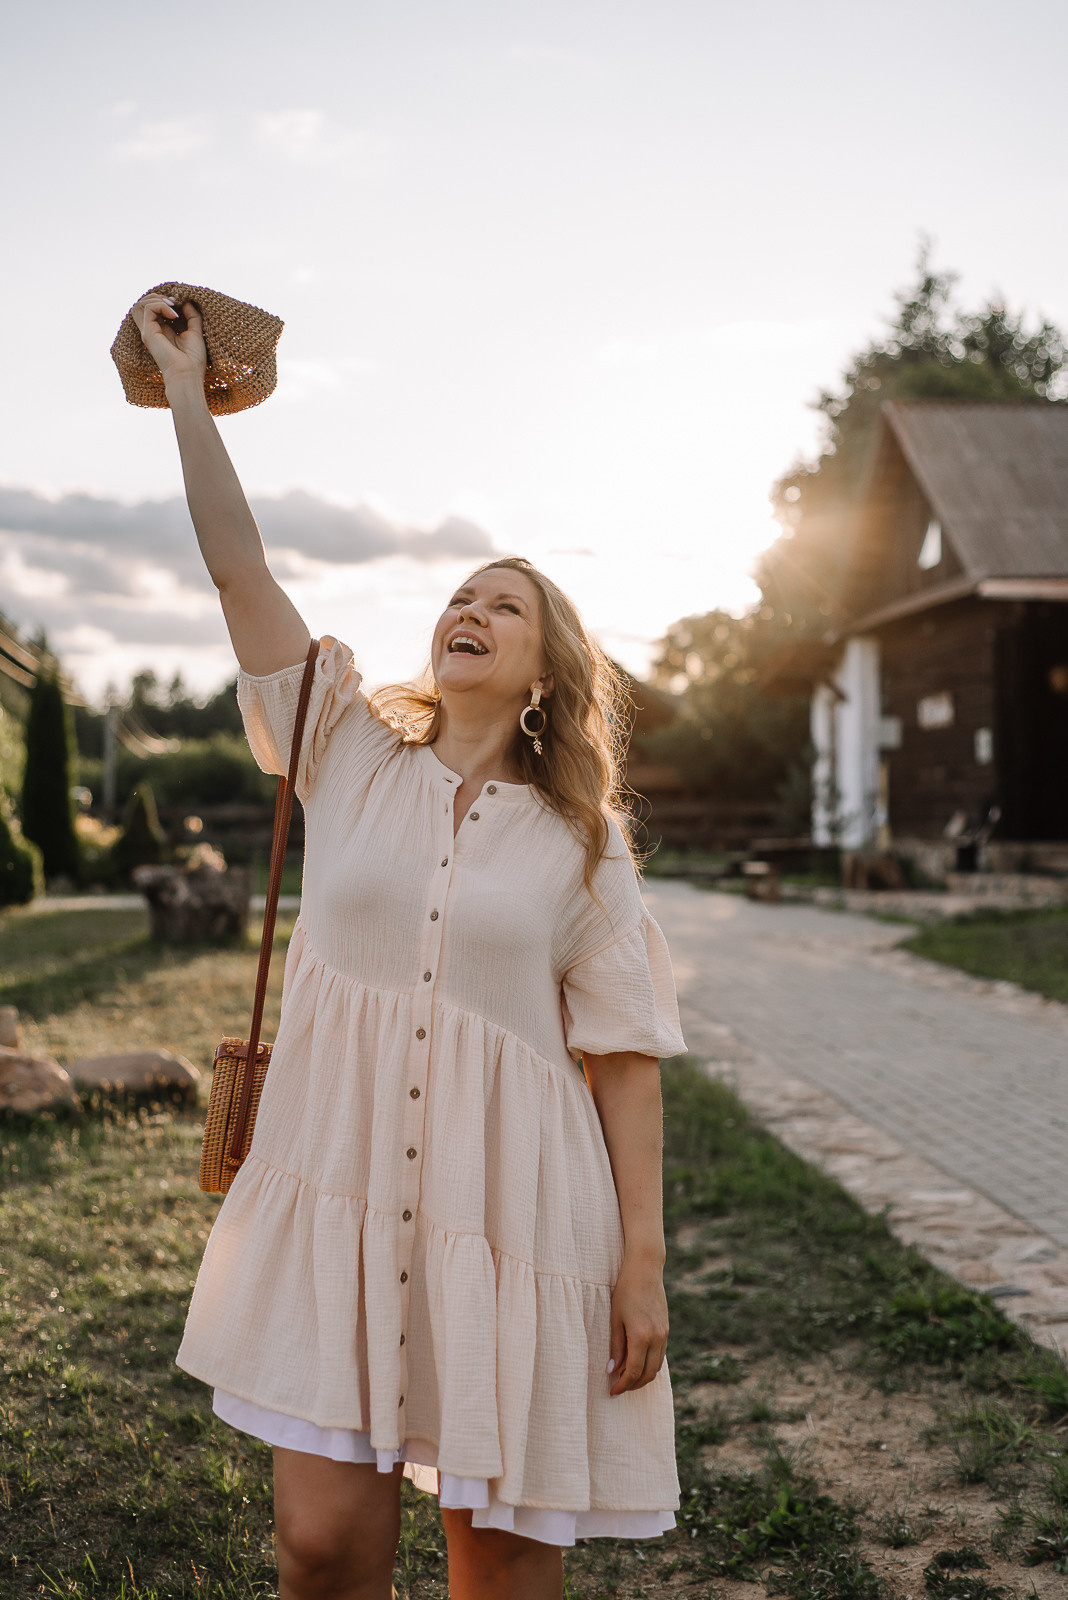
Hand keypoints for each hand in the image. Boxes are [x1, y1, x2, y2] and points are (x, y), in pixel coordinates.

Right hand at [131, 293, 206, 388]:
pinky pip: (149, 308)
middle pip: (144, 304)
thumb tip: (186, 301)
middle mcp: (152, 330)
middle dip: (159, 297)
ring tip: (173, 306)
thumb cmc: (193, 360)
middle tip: (175, 303)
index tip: (181, 303)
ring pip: (141, 304)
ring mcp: (148, 331)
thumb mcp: (196, 332)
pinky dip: (162, 306)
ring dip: (158, 299)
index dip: (166, 301)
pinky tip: (174, 315)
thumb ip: (192, 316)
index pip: (155, 308)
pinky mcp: (148, 333)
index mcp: (162, 331)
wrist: (188, 375)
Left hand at [607, 1256, 667, 1396]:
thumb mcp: (615, 1318)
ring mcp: (664, 1335)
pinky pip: (660, 1356)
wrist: (646, 1270)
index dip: (622, 1386)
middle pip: (647, 1374)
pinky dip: (649, 1365)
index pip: (633, 1372)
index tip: (612, 1392)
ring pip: (656, 1367)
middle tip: (618, 1388)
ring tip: (626, 1377)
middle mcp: (656, 1338)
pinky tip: (637, 1363)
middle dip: (632, 1385)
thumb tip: (612, 1370)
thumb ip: (616, 1346)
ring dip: (642, 1377)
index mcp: (641, 1336)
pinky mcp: (666, 1330)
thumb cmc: (625, 1291)